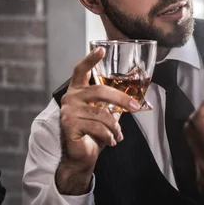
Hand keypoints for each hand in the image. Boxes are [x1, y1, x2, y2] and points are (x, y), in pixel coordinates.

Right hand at [56, 47, 140, 194]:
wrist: (80, 155)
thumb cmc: (93, 132)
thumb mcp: (104, 114)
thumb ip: (112, 103)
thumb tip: (135, 98)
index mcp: (78, 90)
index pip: (81, 70)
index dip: (91, 59)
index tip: (101, 49)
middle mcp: (71, 97)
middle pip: (99, 91)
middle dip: (121, 99)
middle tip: (135, 108)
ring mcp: (68, 111)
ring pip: (102, 113)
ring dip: (115, 126)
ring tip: (118, 134)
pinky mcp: (68, 125)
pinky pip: (97, 127)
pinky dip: (109, 135)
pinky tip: (112, 140)